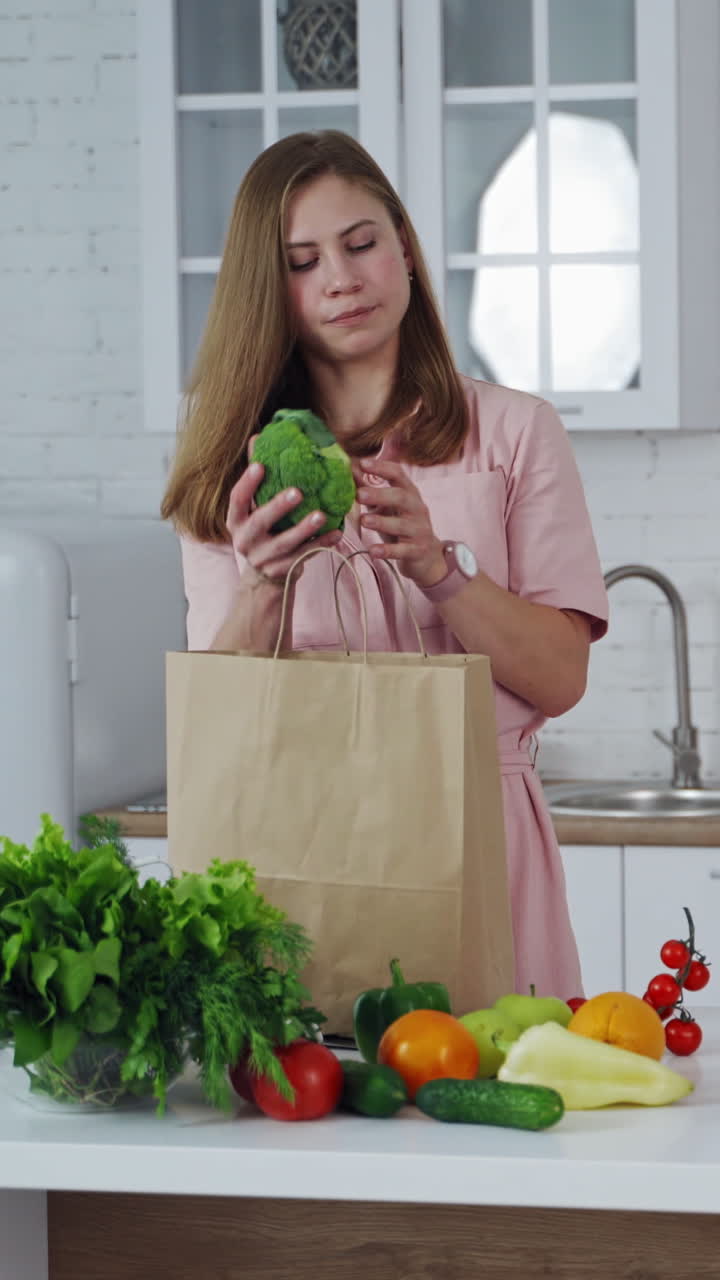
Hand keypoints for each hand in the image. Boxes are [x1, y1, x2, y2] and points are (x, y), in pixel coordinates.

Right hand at [227, 443, 341, 586]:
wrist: (265, 576)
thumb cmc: (264, 531)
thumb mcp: (255, 507)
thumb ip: (257, 476)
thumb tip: (258, 436)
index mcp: (236, 520)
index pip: (237, 499)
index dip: (247, 483)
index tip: (260, 465)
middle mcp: (245, 540)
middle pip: (259, 522)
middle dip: (278, 506)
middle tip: (297, 492)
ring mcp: (262, 558)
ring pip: (284, 543)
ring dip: (303, 529)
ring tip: (321, 515)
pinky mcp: (281, 571)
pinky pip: (303, 557)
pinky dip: (320, 544)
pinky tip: (335, 533)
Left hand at [355, 459, 445, 586]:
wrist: (426, 556)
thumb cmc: (401, 526)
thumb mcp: (386, 506)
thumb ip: (369, 491)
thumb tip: (349, 471)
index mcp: (409, 493)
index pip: (398, 474)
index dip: (382, 468)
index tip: (363, 463)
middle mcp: (417, 508)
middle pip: (401, 497)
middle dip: (380, 494)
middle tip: (359, 494)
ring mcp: (419, 530)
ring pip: (402, 524)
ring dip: (382, 522)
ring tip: (364, 521)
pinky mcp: (417, 550)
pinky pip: (402, 550)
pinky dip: (387, 550)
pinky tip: (373, 551)